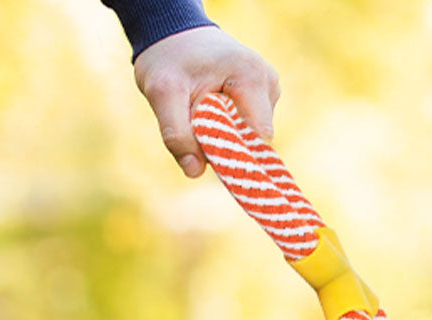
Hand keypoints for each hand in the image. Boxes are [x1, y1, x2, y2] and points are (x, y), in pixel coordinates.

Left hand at [134, 26, 280, 177]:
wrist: (173, 34)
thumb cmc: (168, 59)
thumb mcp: (161, 93)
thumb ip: (177, 134)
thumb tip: (194, 172)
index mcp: (252, 77)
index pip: (258, 138)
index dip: (235, 152)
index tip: (208, 152)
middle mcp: (268, 83)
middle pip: (255, 140)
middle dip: (227, 142)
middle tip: (197, 124)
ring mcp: (270, 89)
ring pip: (252, 137)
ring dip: (227, 135)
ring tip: (204, 110)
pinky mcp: (265, 97)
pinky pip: (249, 128)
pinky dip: (230, 127)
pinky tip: (214, 109)